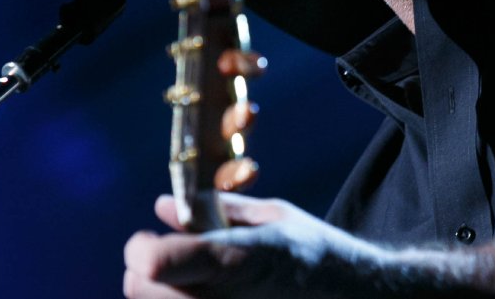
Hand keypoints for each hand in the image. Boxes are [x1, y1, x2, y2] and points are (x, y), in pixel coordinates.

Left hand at [123, 193, 393, 298]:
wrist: (355, 296)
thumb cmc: (316, 251)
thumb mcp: (272, 216)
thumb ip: (214, 213)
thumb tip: (163, 205)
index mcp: (235, 257)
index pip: (156, 260)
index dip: (140, 248)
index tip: (149, 239)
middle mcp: (224, 298)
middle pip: (139, 289)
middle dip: (141, 272)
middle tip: (165, 260)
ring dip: (158, 292)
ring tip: (188, 279)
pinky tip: (201, 293)